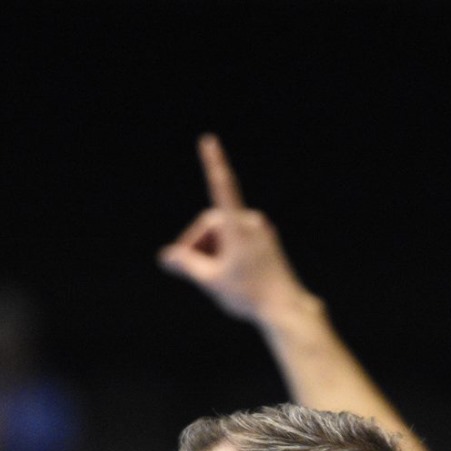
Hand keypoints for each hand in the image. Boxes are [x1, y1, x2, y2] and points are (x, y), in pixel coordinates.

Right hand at [158, 134, 313, 326]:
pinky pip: (236, 238)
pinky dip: (225, 251)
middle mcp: (251, 223)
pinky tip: (227, 274)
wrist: (285, 308)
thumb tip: (165, 256)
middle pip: (211, 224)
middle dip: (198, 244)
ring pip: (223, 233)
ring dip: (211, 250)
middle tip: (190, 271)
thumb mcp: (210, 280)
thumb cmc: (247, 295)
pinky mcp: (265, 238)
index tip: (208, 141)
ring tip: (214, 277)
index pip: (221, 188)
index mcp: (237, 228)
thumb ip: (185, 264)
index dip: (213, 164)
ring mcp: (260, 230)